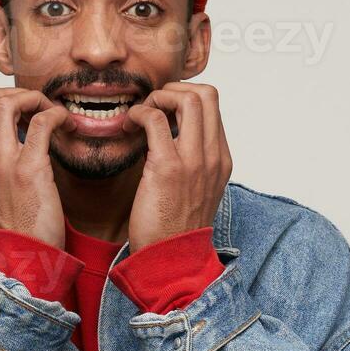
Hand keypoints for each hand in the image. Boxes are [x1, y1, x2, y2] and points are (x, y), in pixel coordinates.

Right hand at [0, 88, 72, 249]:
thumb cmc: (20, 231)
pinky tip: (67, 125)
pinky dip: (56, 114)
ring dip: (34, 99)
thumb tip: (18, 146)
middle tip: (39, 108)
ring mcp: (3, 163)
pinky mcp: (29, 170)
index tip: (27, 116)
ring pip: (7, 101)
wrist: (24, 261)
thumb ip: (1, 169)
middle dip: (17, 93)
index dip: (4, 104)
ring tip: (52, 114)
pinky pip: (41, 122)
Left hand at [122, 82, 231, 251]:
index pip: (213, 107)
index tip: (163, 111)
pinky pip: (155, 119)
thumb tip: (169, 136)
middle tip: (153, 107)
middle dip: (174, 90)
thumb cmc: (175, 228)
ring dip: (158, 97)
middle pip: (207, 93)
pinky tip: (128, 126)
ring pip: (187, 98)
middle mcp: (214, 156)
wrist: (171, 261)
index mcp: (221, 160)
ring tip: (141, 116)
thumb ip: (191, 162)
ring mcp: (194, 160)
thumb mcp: (195, 190)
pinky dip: (138, 113)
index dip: (185, 99)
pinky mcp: (168, 167)